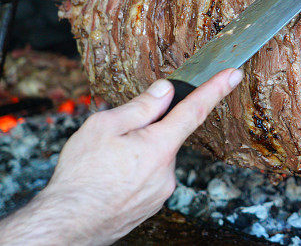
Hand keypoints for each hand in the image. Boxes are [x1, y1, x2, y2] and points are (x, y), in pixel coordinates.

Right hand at [0, 69, 243, 245]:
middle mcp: (167, 171)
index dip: (216, 89)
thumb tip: (166, 91)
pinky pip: (147, 179)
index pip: (195, 110)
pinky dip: (132, 174)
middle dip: (145, 132)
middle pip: (165, 136)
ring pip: (154, 159)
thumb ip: (140, 107)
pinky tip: (109, 181)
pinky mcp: (152, 206)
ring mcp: (161, 191)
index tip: (234, 74)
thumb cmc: (80, 176)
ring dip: (136, 155)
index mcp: (159, 146)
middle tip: (112, 142)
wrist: (65, 225)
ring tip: (104, 167)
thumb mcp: (103, 127)